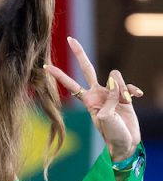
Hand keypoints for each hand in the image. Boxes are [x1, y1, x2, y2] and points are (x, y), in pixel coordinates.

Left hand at [44, 37, 141, 162]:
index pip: (70, 85)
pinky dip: (133, 91)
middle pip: (87, 68)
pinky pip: (129, 85)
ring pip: (116, 77)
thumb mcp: (106, 117)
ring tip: (124, 104)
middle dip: (79, 53)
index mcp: (88, 100)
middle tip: (70, 38)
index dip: (59, 76)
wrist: (126, 142)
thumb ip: (110, 98)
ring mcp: (111, 92)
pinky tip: (135, 98)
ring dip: (122, 90)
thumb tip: (116, 82)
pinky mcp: (124, 93)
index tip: (46, 66)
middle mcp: (97, 93)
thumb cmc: (112, 134)